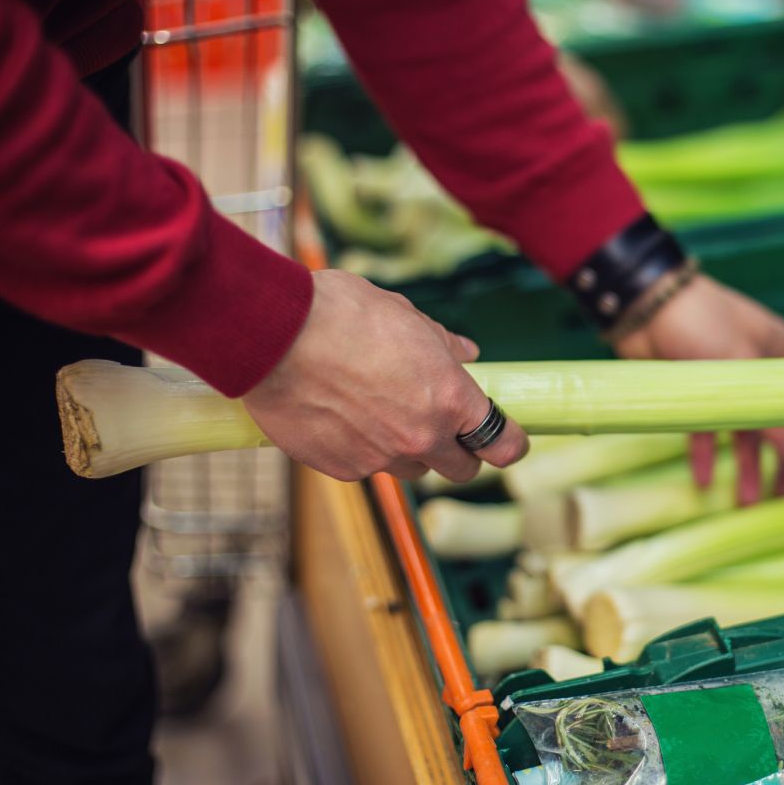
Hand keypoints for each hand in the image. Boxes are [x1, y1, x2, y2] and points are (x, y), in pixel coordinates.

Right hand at [243, 270, 528, 481]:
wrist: (273, 335)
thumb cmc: (342, 314)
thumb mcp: (406, 316)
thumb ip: (443, 344)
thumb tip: (467, 352)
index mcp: (450, 399)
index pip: (503, 444)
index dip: (510, 444)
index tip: (509, 440)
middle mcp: (421, 437)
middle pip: (462, 470)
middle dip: (460, 452)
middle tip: (446, 428)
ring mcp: (380, 458)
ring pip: (411, 470)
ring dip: (408, 451)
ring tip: (381, 413)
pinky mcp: (340, 469)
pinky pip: (364, 467)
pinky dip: (361, 449)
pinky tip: (341, 416)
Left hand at [613, 274, 783, 504]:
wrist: (641, 303)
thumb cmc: (701, 321)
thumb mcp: (742, 368)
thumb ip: (772, 418)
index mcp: (781, 353)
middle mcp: (757, 370)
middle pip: (777, 422)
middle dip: (780, 462)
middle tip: (783, 499)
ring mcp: (724, 382)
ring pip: (741, 431)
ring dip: (744, 467)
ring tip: (745, 503)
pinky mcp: (692, 391)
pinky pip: (704, 429)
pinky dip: (705, 454)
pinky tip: (702, 482)